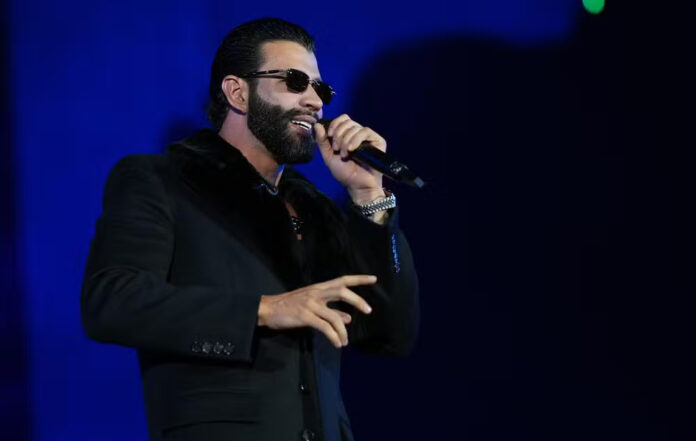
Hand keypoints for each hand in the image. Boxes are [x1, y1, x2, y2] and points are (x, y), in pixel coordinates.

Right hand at [257, 275, 375, 347]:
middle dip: (357, 300)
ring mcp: (310, 303)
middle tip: (369, 310)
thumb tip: (348, 318)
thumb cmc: (289, 306)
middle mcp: (316, 292)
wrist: (267, 309)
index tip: (374, 279)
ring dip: (343, 331)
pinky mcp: (305, 316)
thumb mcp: (311, 304)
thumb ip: (330, 310)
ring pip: (334, 316)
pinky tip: (337, 343)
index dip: (359, 279)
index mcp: (319, 288)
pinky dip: (334, 337)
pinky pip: (325, 327)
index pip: (342, 280)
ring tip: (345, 342)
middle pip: (342, 291)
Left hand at [314, 114, 386, 203]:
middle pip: (347, 122)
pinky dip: (356, 139)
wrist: (357, 185)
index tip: (330, 136)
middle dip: (339, 135)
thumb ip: (322, 141)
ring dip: (346, 141)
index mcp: (347, 135)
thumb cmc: (345, 173)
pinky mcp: (377, 141)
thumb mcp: (328, 156)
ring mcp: (368, 137)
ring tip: (345, 154)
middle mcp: (358, 134)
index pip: (343, 119)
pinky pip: (365, 132)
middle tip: (337, 149)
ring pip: (355, 127)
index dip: (335, 124)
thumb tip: (317, 125)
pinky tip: (352, 149)